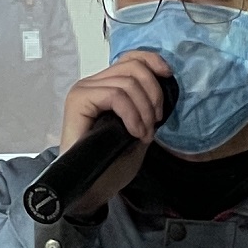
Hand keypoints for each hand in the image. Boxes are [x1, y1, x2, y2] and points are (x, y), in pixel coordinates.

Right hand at [57, 49, 171, 213]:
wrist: (90, 189)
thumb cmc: (110, 165)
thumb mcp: (138, 132)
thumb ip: (146, 109)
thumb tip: (162, 92)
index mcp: (105, 87)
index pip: (130, 58)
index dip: (152, 61)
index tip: (169, 75)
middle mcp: (93, 84)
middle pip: (132, 66)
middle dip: (153, 93)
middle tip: (154, 124)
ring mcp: (84, 91)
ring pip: (127, 82)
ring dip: (144, 110)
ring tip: (143, 134)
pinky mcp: (78, 101)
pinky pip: (115, 95)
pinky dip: (132, 114)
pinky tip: (135, 132)